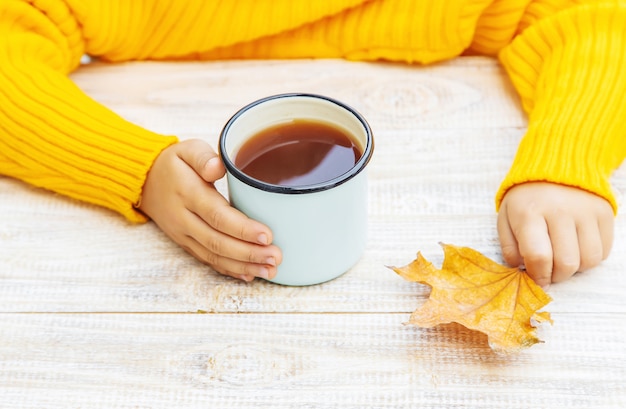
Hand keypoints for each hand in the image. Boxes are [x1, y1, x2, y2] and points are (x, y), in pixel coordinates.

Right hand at [138, 139, 281, 281]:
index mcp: (188, 193)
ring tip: (270, 270)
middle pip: (218, 241)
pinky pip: (207, 260)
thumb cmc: (174, 164)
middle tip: (276, 257)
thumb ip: (203, 157)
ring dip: (243, 266)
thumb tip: (218, 167)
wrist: (143, 182)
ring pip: (213, 255)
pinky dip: (229, 270)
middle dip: (249, 253)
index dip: (242, 228)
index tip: (267, 235)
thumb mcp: (187, 149)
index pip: (217, 215)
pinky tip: (250, 274)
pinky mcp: (185, 243)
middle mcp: (184, 218)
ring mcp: (183, 234)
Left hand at [497, 182, 613, 287]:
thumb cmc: (526, 199)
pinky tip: (576, 249)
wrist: (554, 167)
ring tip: (561, 261)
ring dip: (575, 270)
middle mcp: (561, 211)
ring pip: (588, 261)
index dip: (538, 276)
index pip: (539, 256)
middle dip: (556, 277)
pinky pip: (603, 251)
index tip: (536, 281)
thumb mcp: (505, 218)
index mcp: (530, 212)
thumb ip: (509, 247)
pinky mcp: (604, 213)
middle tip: (548, 273)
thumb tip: (521, 270)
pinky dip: (590, 259)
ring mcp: (585, 211)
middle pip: (566, 263)